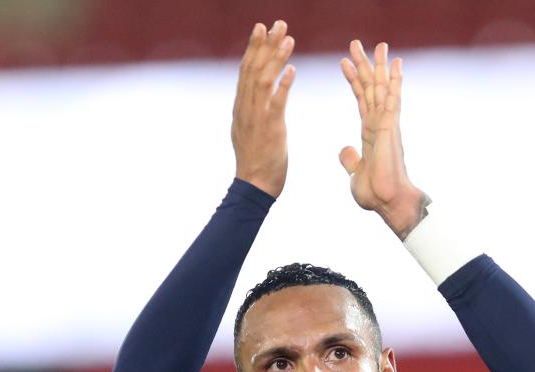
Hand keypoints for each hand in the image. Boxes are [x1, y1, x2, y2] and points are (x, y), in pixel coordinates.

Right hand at [232, 20, 295, 197]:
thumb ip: (251, 111)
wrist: (254, 185)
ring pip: (263, 81)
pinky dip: (283, 85)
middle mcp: (246, 108)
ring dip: (276, 58)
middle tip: (277, 23)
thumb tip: (253, 97)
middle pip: (253, 69)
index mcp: (241, 107)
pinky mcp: (270, 130)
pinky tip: (292, 70)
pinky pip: (276, 103)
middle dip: (265, 44)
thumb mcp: (249, 130)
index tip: (261, 28)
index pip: (246, 70)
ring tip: (288, 38)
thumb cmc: (256, 161)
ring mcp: (256, 118)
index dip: (254, 47)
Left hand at [340, 41, 427, 238]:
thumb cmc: (376, 193)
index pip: (361, 100)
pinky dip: (394, 80)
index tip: (344, 63)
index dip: (353, 81)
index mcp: (370, 133)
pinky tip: (396, 63)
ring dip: (379, 66)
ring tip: (378, 44)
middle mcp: (380, 125)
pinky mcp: (391, 128)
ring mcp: (387, 125)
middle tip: (357, 43)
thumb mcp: (355, 173)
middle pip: (371, 89)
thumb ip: (350, 159)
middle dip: (364, 65)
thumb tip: (345, 150)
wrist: (388, 203)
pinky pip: (392, 99)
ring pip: (381, 89)